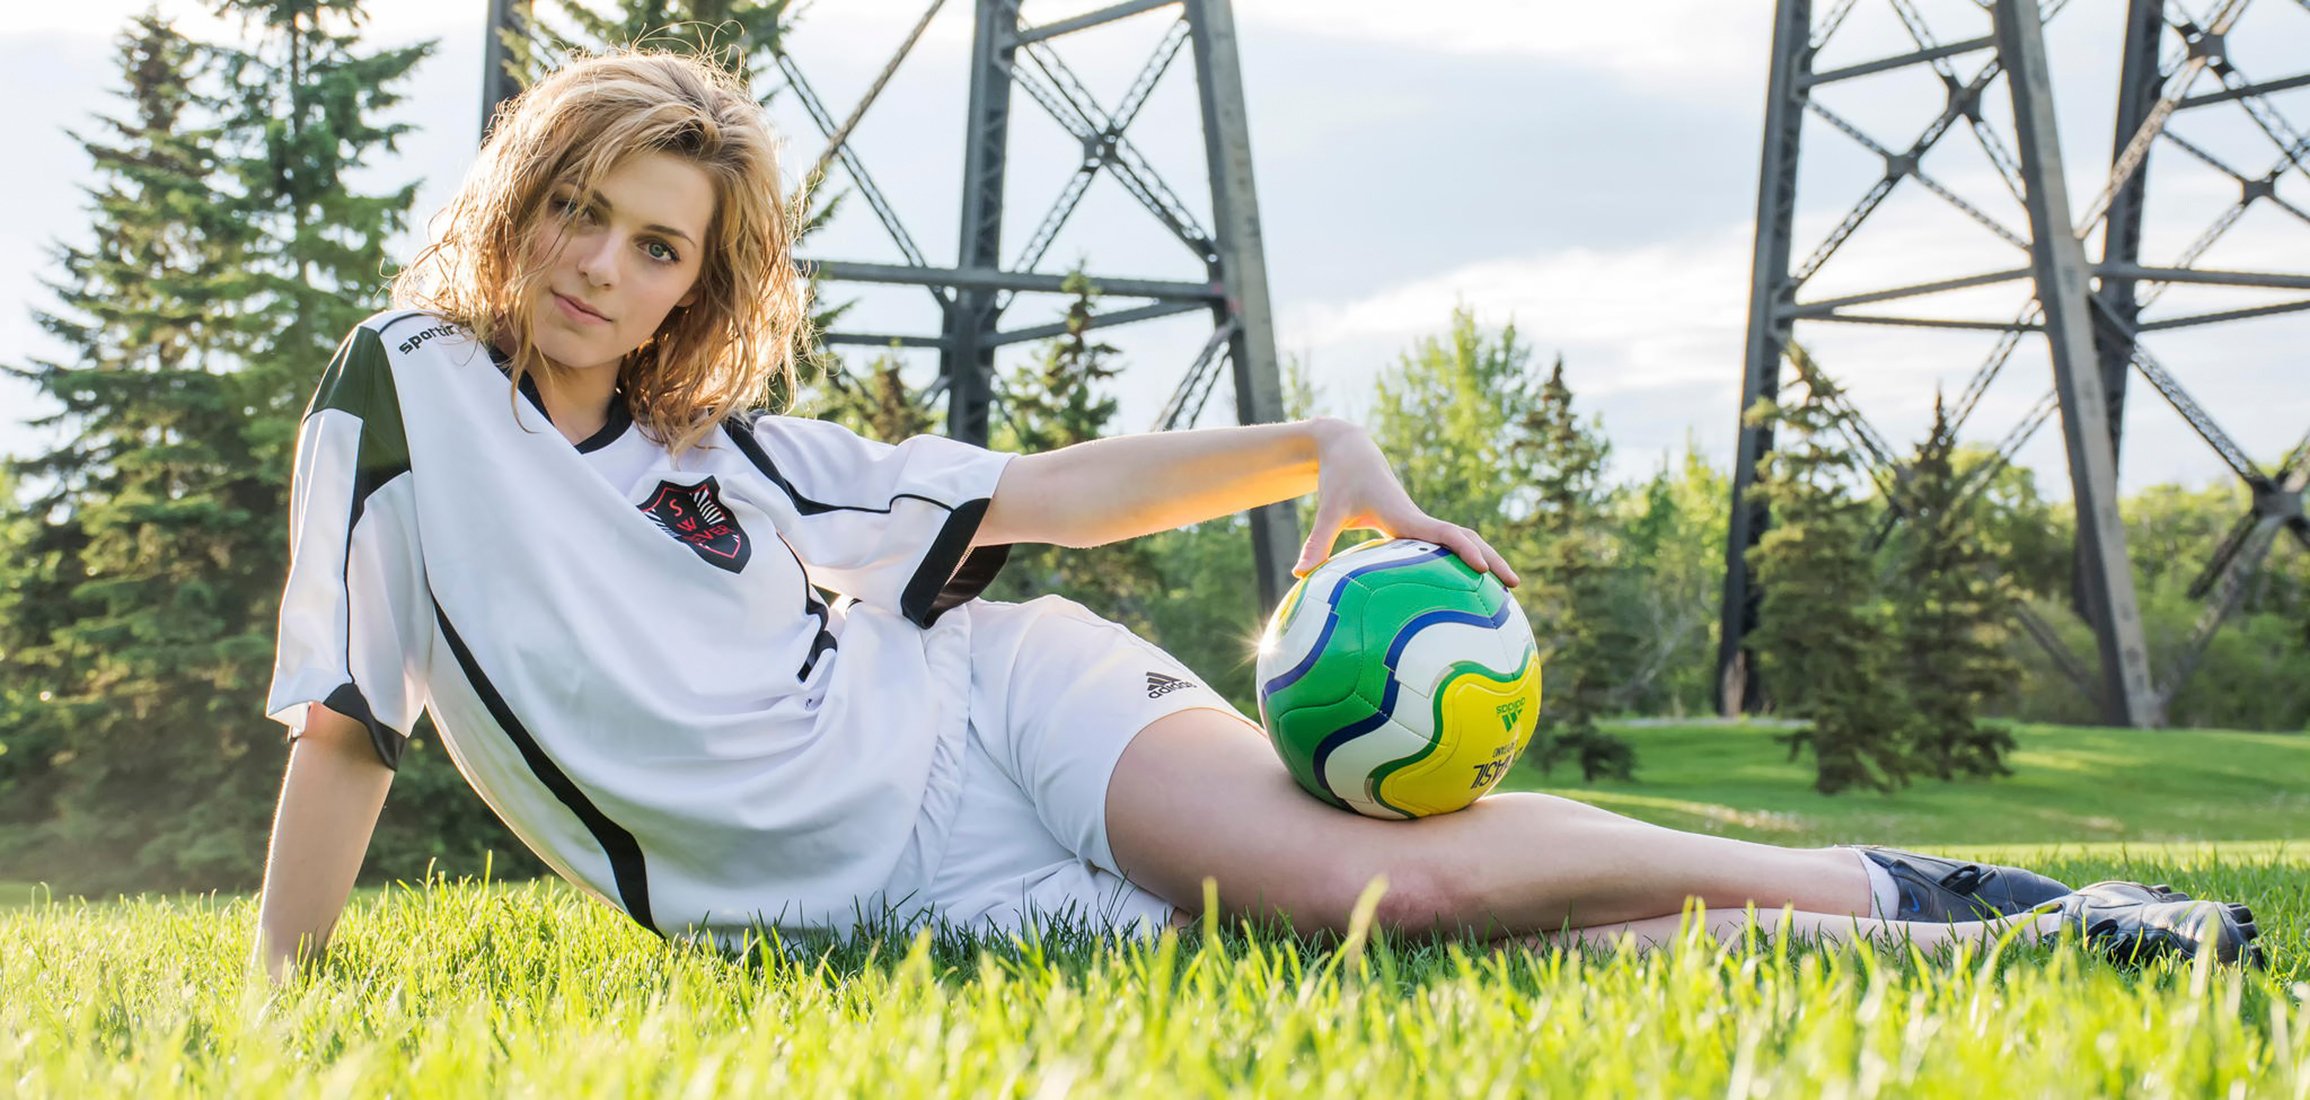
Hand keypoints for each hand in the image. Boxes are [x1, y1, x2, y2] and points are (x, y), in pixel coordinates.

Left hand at [1294, 419, 1520, 586]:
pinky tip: (1465, 587)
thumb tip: (1300, 572)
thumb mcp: (1328, 510)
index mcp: (1404, 516)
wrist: (1348, 447)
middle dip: (1492, 559)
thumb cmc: (1338, 478)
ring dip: (1484, 559)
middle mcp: (1418, 520)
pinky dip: (1461, 561)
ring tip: (1505, 588)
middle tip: (1516, 585)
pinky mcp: (1412, 527)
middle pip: (1465, 538)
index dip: (1464, 549)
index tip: (1482, 567)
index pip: (1443, 534)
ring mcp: (1418, 524)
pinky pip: (1443, 547)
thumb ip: (1318, 541)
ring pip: (1460, 541)